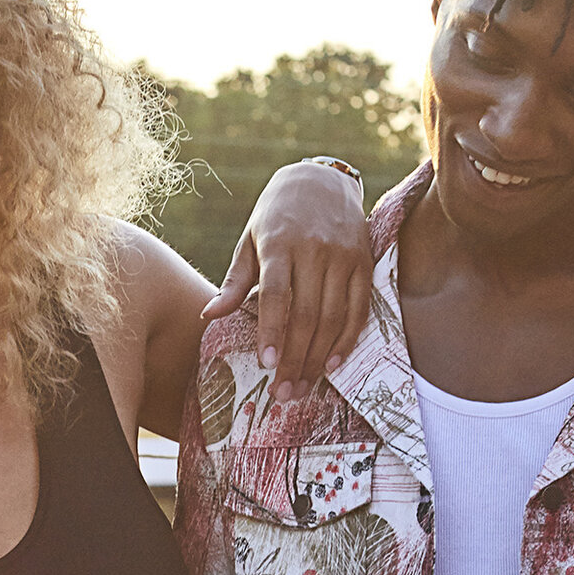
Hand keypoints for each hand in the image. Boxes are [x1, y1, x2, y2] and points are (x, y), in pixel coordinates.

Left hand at [202, 159, 372, 403]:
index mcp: (280, 245)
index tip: (267, 365)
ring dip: (318, 358)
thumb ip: (234, 282)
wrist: (320, 181)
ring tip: (302, 387)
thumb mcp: (249, 241)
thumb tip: (209, 315)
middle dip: (295, 358)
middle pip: (307, 314)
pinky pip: (359, 309)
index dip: (273, 332)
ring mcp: (344, 257)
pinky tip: (332, 364)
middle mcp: (315, 250)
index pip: (277, 295)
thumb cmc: (275, 217)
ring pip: (333, 317)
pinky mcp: (364, 263)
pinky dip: (347, 340)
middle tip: (284, 393)